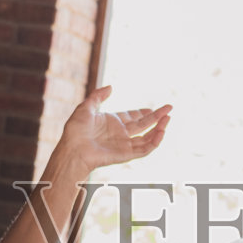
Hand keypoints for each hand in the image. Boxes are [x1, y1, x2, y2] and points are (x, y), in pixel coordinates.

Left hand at [56, 84, 170, 173]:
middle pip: (144, 125)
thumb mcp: (86, 107)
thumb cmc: (75, 130)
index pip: (133, 118)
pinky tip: (161, 131)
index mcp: (112, 123)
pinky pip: (144, 149)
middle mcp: (120, 134)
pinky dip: (154, 141)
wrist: (73, 149)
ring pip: (147, 137)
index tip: (154, 108)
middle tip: (169, 108)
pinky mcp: (126, 155)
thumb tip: (111, 87)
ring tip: (168, 118)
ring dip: (159, 128)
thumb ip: (98, 96)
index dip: (144, 113)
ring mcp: (124, 145)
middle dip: (157, 117)